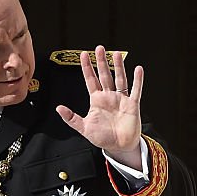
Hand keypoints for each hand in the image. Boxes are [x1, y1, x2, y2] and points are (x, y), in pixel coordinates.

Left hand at [55, 45, 143, 169]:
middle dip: (101, 62)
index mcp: (96, 100)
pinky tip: (138, 69)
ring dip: (118, 67)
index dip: (87, 67)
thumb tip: (58, 108)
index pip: (90, 80)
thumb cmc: (102, 137)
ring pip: (119, 79)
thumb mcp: (84, 128)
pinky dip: (138, 80)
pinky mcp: (132, 105)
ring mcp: (121, 99)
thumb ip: (71, 118)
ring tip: (116, 54)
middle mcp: (109, 96)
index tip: (83, 55)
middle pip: (104, 75)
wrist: (118, 147)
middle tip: (99, 48)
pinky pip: (135, 90)